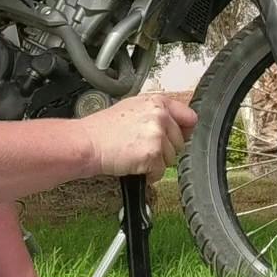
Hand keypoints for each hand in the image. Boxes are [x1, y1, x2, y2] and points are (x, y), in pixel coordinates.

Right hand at [79, 93, 197, 181]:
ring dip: (156, 162)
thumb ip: (156, 113)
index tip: (178, 137)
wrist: (87, 143)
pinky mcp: (153, 154)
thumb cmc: (103, 129)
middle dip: (165, 150)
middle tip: (143, 148)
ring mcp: (157, 135)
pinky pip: (160, 172)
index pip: (190, 117)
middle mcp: (160, 116)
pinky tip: (134, 165)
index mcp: (157, 102)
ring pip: (171, 158)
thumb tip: (175, 124)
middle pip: (180, 142)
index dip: (184, 131)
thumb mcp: (132, 108)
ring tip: (135, 155)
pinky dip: (148, 174)